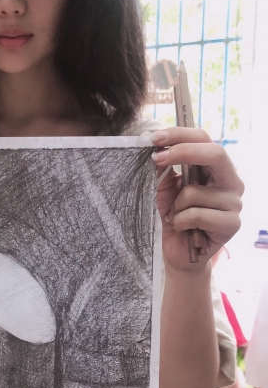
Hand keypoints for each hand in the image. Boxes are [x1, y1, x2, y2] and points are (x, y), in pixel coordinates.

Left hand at [150, 127, 242, 271]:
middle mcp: (231, 181)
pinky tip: (182, 228)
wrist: (178, 252)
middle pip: (215, 153)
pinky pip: (196, 214)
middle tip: (156, 158)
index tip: (153, 139)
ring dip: (175, 205)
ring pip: (195, 191)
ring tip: (176, 216)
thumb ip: (163, 167)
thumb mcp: (164, 188)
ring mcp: (234, 203)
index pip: (204, 139)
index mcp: (216, 168)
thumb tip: (154, 145)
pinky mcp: (231, 224)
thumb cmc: (174, 216)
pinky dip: (180, 221)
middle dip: (183, 152)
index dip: (179, 135)